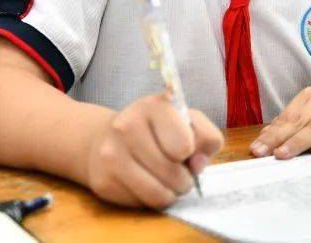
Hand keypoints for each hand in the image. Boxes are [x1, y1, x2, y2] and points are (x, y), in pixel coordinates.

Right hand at [85, 93, 222, 209]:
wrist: (107, 138)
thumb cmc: (158, 130)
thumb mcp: (188, 122)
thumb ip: (207, 137)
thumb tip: (198, 165)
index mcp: (154, 106)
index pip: (184, 145)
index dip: (191, 152)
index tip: (185, 149)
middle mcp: (127, 126)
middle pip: (173, 173)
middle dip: (184, 179)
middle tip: (180, 172)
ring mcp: (111, 155)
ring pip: (158, 194)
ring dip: (170, 193)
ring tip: (167, 181)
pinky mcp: (103, 182)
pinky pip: (140, 204)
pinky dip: (150, 199)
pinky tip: (146, 183)